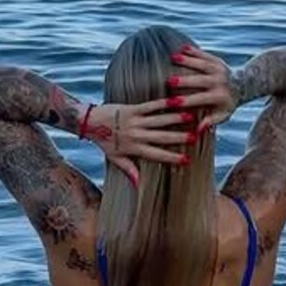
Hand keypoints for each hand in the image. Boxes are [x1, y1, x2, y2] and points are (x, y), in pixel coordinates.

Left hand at [82, 100, 199, 186]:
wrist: (89, 122)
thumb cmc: (104, 141)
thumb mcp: (114, 158)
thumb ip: (128, 169)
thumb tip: (138, 184)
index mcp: (134, 149)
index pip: (157, 155)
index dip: (172, 158)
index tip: (187, 161)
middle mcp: (137, 136)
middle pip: (162, 138)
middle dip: (179, 138)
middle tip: (195, 137)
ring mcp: (134, 121)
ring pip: (159, 121)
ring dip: (175, 119)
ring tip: (190, 118)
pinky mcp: (131, 109)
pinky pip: (150, 106)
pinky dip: (163, 104)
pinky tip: (175, 101)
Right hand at [167, 44, 239, 127]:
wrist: (243, 85)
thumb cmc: (228, 104)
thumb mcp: (223, 115)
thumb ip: (211, 121)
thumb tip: (197, 130)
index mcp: (220, 96)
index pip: (201, 99)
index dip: (187, 101)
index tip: (172, 103)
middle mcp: (220, 81)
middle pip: (201, 80)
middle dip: (185, 80)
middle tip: (169, 81)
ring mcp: (219, 69)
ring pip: (202, 64)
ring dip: (188, 60)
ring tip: (172, 57)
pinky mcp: (217, 60)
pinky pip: (205, 54)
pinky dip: (194, 51)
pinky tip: (182, 48)